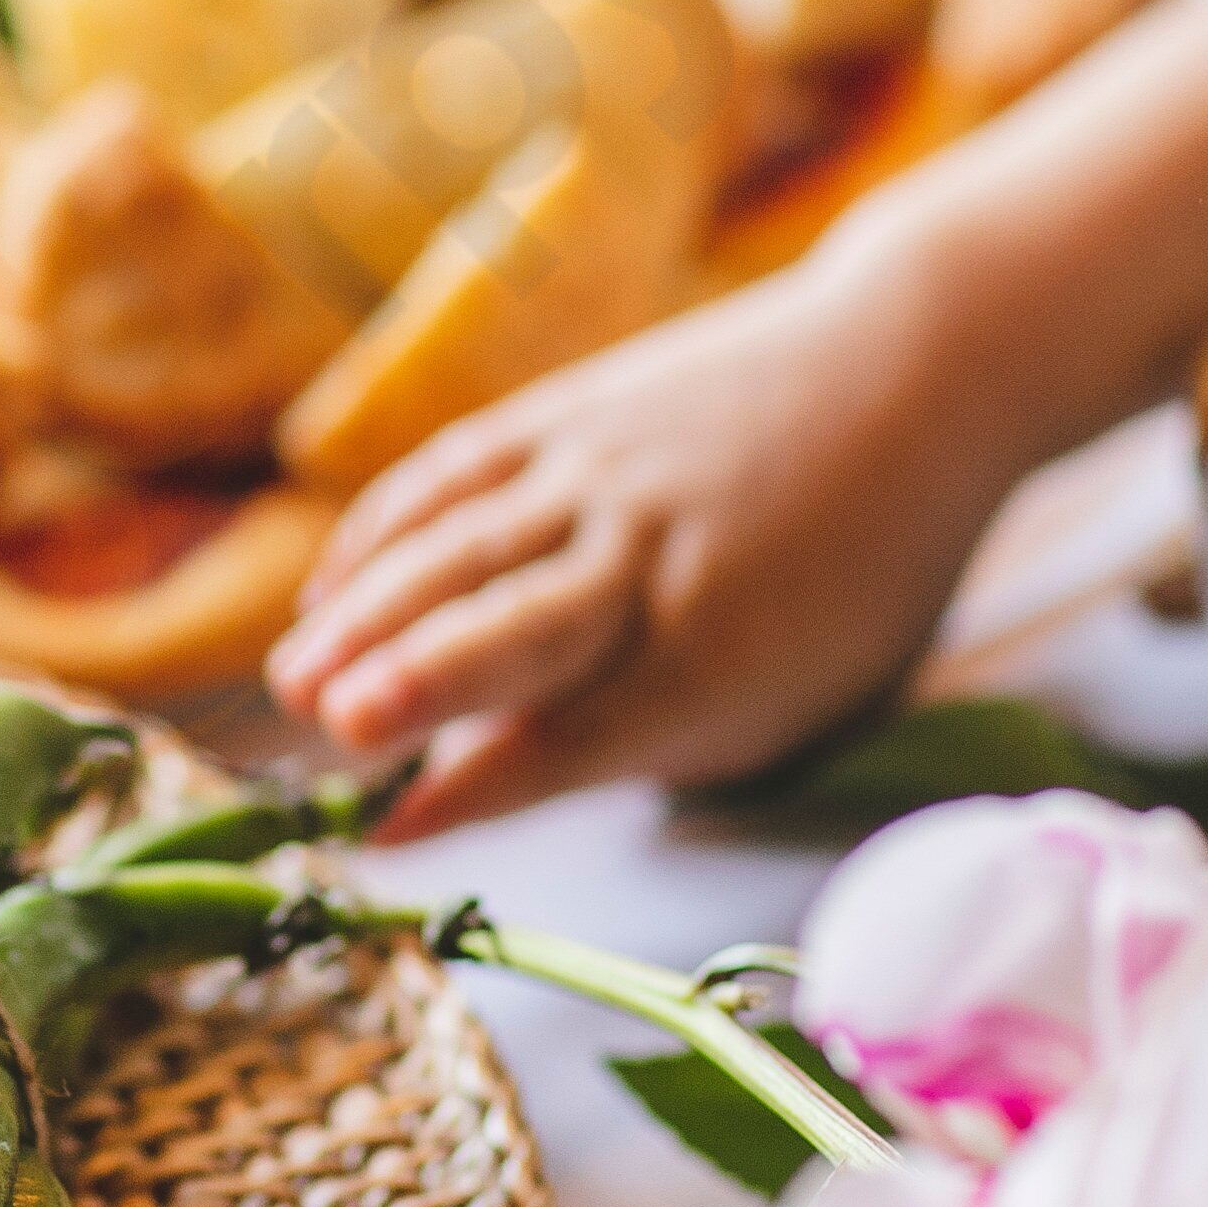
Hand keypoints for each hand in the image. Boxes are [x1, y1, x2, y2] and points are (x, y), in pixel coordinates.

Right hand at [268, 225, 1029, 831]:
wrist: (913, 374)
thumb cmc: (859, 577)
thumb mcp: (801, 698)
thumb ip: (663, 744)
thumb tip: (500, 776)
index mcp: (719, 661)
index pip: (578, 738)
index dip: (477, 790)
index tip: (391, 833)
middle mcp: (651, 564)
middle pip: (512, 630)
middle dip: (413, 679)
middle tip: (329, 725)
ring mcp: (602, 477)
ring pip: (460, 550)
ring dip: (364, 615)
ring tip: (294, 683)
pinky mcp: (571, 412)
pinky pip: (456, 472)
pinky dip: (384, 528)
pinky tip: (330, 587)